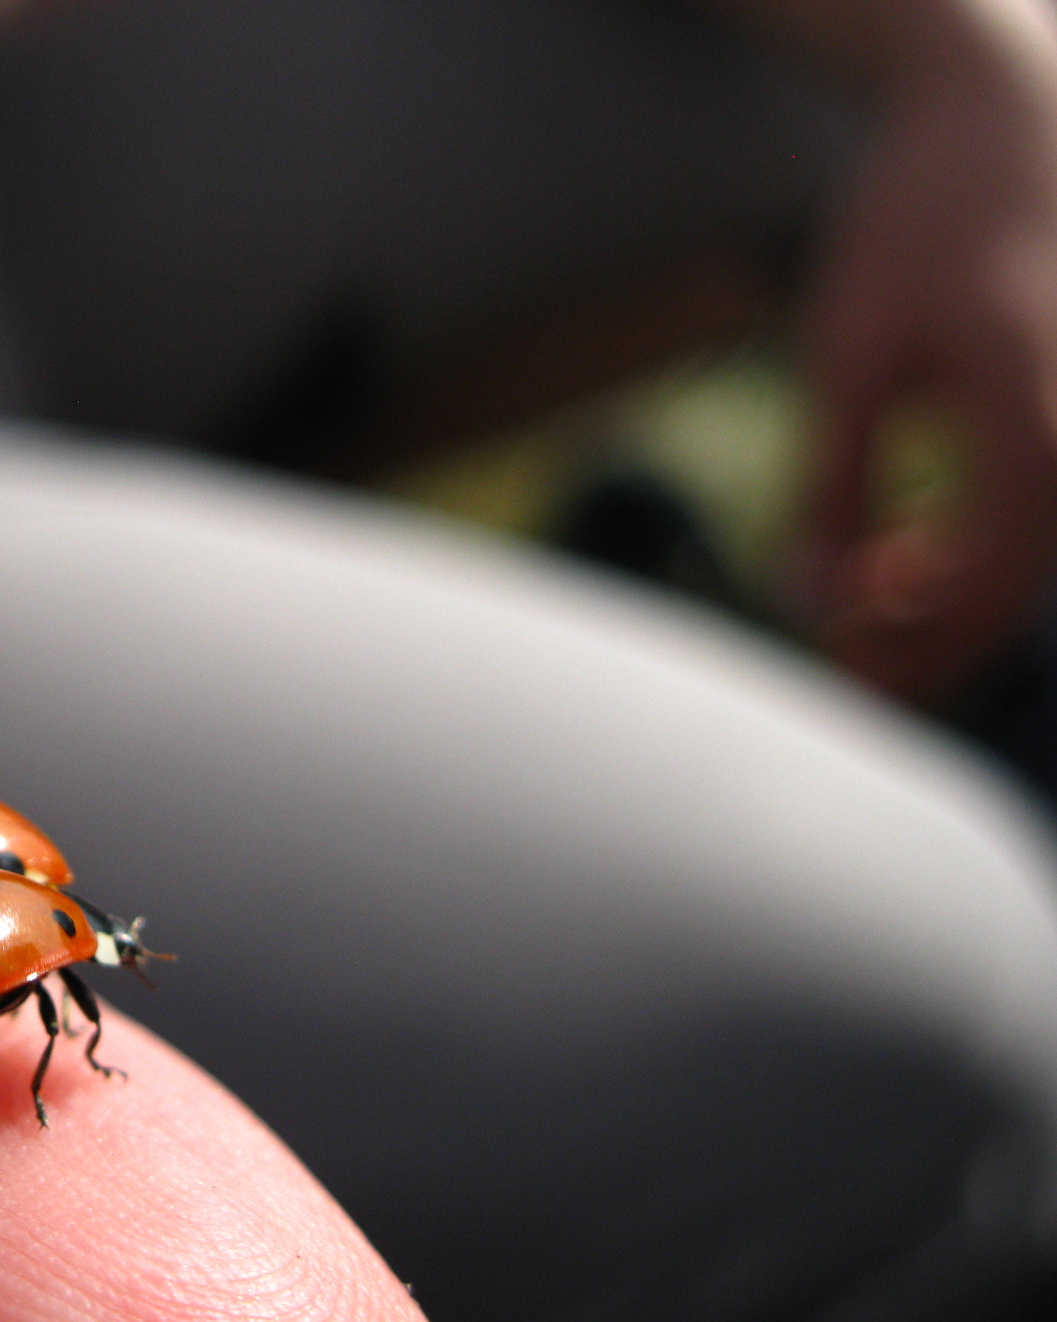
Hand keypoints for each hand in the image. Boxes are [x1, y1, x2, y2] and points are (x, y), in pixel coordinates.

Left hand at [795, 0, 1056, 699]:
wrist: (1005, 129)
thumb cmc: (916, 230)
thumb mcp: (846, 356)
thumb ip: (831, 483)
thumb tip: (804, 595)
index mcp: (1033, 414)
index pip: (981, 581)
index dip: (905, 641)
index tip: (831, 654)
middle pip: (1016, 589)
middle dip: (926, 647)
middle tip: (844, 675)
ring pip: (1033, 565)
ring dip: (948, 612)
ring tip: (863, 625)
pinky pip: (1040, 521)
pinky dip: (974, 563)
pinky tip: (905, 565)